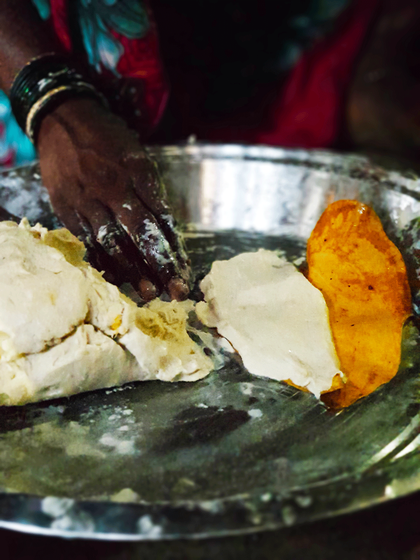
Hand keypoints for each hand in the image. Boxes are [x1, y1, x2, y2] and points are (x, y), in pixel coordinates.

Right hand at [36, 97, 189, 300]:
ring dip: (133, 271)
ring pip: (113, 243)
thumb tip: (167, 231)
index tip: (186, 270)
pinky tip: (118, 278)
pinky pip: (87, 241)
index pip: (161, 217)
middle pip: (141, 233)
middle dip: (160, 264)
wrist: (62, 119)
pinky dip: (104, 262)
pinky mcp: (67, 209)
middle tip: (176, 290)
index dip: (175, 247)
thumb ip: (151, 192)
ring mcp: (87, 200)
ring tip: (150, 293)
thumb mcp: (137, 156)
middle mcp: (112, 187)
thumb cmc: (107, 139)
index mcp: (137, 172)